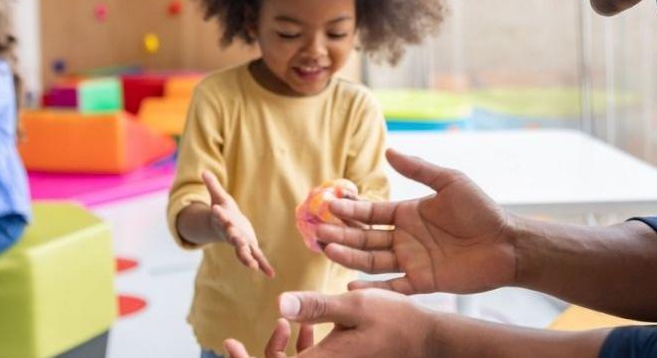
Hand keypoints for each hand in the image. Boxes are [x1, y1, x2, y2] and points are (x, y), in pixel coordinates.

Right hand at [203, 171, 275, 276]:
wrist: (226, 227)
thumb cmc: (223, 211)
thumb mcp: (218, 197)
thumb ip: (212, 186)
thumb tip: (202, 170)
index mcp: (224, 220)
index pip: (220, 216)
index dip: (218, 213)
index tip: (215, 210)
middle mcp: (232, 233)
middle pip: (232, 237)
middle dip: (234, 239)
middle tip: (235, 239)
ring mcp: (241, 242)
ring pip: (243, 251)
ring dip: (247, 258)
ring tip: (252, 266)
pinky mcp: (251, 247)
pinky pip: (258, 257)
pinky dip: (264, 266)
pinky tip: (271, 274)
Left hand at [226, 289, 434, 356]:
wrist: (427, 341)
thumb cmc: (395, 321)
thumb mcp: (354, 304)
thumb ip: (316, 305)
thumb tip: (278, 305)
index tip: (228, 342)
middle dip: (263, 354)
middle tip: (251, 335)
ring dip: (283, 351)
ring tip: (285, 324)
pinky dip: (302, 351)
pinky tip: (308, 327)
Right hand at [316, 149, 516, 294]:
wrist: (507, 243)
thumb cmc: (481, 209)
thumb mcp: (449, 182)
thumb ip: (418, 169)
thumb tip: (388, 150)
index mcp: (407, 213)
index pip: (371, 213)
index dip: (350, 210)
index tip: (329, 204)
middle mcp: (404, 238)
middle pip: (365, 238)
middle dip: (342, 234)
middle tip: (318, 232)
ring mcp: (412, 261)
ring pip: (372, 261)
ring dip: (350, 256)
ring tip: (328, 250)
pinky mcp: (423, 282)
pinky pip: (393, 287)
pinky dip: (373, 288)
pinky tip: (351, 285)